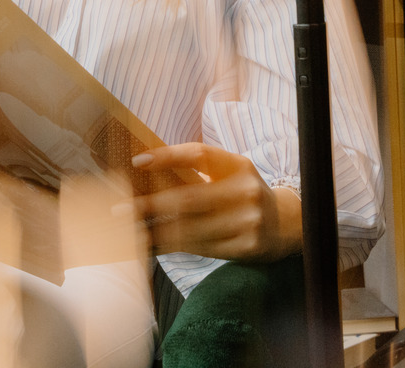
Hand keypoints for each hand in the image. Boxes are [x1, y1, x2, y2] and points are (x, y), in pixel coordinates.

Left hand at [129, 143, 301, 261]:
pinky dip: (171, 248)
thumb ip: (197, 170)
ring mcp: (247, 221)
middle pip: (188, 198)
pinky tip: (151, 247)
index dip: (168, 156)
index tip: (137, 161)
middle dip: (149, 206)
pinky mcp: (245, 247)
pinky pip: (200, 248)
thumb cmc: (242, 193)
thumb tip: (145, 169)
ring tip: (128, 232)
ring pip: (190, 229)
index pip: (200, 155)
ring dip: (154, 232)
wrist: (284, 225)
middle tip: (119, 210)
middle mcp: (245, 191)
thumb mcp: (229, 173)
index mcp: (238, 165)